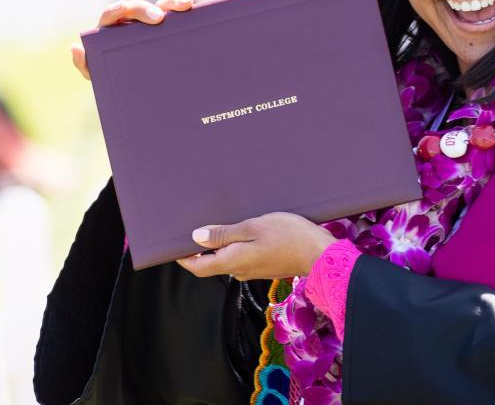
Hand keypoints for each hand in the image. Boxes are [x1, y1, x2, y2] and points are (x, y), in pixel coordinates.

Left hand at [71, 0, 193, 79]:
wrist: (141, 92)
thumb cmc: (117, 78)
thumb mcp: (101, 76)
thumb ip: (86, 66)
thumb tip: (75, 48)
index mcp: (114, 29)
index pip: (113, 14)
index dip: (117, 9)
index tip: (123, 9)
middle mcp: (134, 21)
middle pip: (140, 7)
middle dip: (148, 9)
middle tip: (159, 19)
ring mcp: (154, 23)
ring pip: (163, 6)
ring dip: (173, 2)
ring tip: (186, 5)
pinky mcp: (172, 28)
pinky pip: (180, 17)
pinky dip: (187, 11)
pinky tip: (196, 11)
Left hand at [176, 212, 337, 280]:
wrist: (320, 254)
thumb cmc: (288, 236)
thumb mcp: (253, 227)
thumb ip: (224, 234)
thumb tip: (197, 238)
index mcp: (233, 262)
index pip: (198, 267)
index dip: (184, 258)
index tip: (175, 245)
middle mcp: (240, 271)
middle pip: (212, 264)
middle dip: (201, 249)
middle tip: (195, 227)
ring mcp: (253, 271)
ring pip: (228, 260)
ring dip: (220, 246)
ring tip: (219, 224)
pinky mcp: (265, 267)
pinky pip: (243, 258)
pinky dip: (236, 246)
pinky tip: (243, 231)